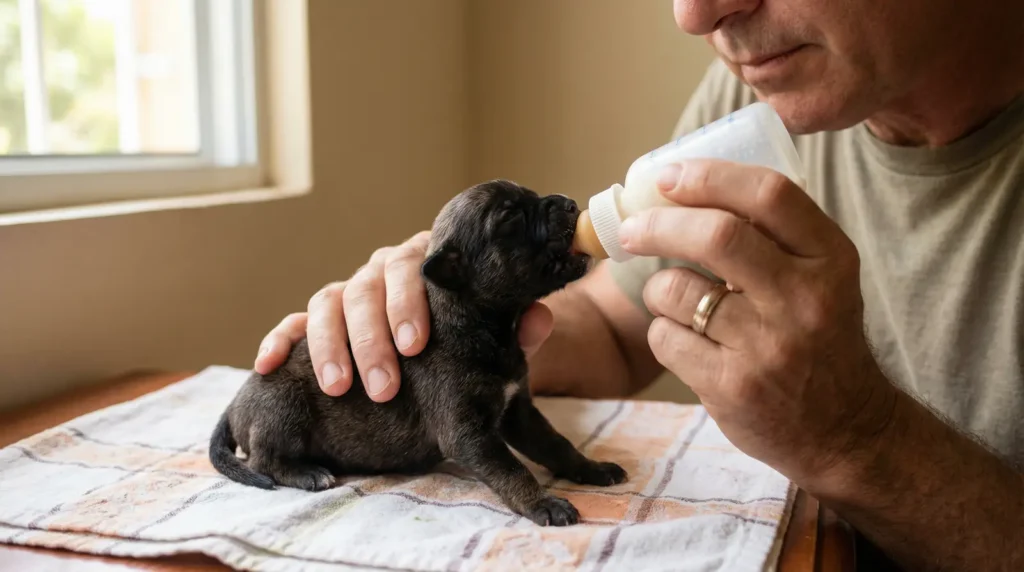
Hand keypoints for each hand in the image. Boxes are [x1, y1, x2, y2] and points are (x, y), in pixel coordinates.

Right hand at [254, 231, 554, 400]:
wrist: (443, 336)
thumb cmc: (469, 333)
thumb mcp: (494, 332)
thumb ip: (514, 325)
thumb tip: (537, 319)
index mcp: (423, 264)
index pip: (409, 267)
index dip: (409, 304)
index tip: (416, 345)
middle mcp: (379, 272)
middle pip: (363, 288)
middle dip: (370, 338)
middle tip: (383, 386)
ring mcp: (345, 292)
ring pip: (325, 303)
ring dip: (328, 345)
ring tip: (339, 388)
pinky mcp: (314, 319)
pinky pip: (290, 323)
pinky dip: (278, 339)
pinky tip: (268, 365)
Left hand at [619, 159, 897, 482]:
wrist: (845, 431)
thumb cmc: (818, 339)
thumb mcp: (823, 279)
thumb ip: (774, 236)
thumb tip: (684, 188)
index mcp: (830, 258)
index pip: (769, 194)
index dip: (709, 177)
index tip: (668, 176)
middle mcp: (804, 299)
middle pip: (716, 236)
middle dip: (659, 225)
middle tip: (633, 230)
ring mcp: (769, 346)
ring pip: (677, 291)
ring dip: (658, 289)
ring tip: (672, 299)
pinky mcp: (733, 387)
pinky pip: (666, 338)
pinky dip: (662, 332)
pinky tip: (684, 340)